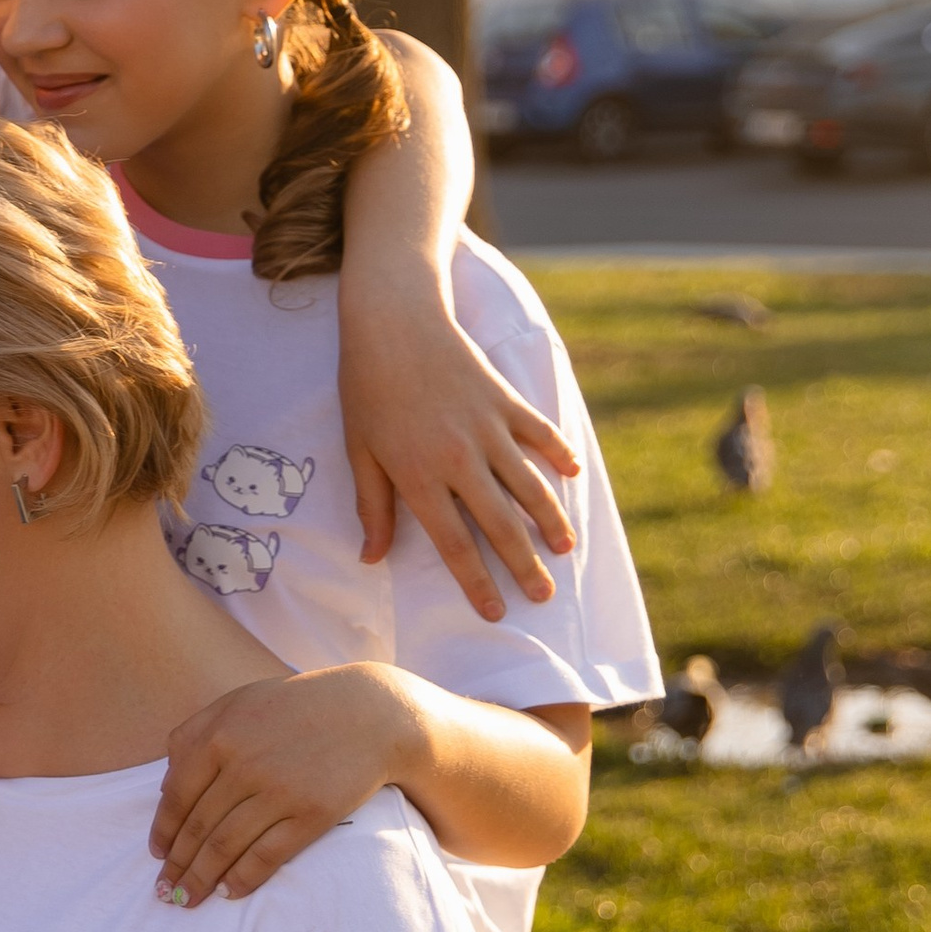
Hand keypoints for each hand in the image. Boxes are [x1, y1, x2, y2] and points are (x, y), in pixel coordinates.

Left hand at [149, 665, 420, 904]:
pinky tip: (228, 893)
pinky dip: (243, 879)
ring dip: (201, 880)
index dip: (163, 831)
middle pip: (198, 827)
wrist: (369, 712)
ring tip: (186, 900)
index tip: (156, 854)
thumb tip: (163, 786)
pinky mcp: (312, 814)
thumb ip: (193, 734)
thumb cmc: (296, 707)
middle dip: (176, 865)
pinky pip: (267, 856)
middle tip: (163, 891)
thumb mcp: (237, 703)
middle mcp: (243, 764)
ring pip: (225, 846)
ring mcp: (278, 791)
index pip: (177, 795)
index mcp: (218, 735)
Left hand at [337, 290, 578, 619]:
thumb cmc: (367, 387)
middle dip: (524, 566)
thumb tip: (371, 558)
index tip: (496, 611)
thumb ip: (372, 506)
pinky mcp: (506, 400)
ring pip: (530, 487)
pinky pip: (540, 434)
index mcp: (420, 477)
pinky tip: (570, 474)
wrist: (394, 320)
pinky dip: (558, 454)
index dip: (477, 583)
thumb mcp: (359, 449)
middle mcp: (461, 459)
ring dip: (551, 521)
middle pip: (502, 525)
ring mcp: (488, 428)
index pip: (455, 545)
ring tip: (565, 550)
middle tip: (544, 595)